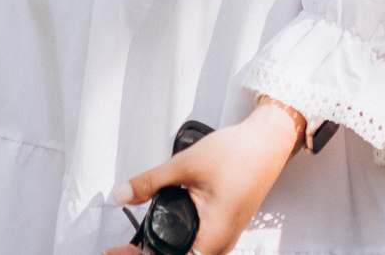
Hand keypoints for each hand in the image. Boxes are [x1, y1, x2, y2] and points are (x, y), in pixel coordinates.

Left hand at [107, 99, 299, 254]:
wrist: (270, 141)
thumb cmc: (241, 153)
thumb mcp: (187, 164)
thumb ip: (151, 181)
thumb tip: (123, 194)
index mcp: (212, 238)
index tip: (114, 251)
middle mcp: (220, 245)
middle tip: (119, 248)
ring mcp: (223, 239)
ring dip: (161, 253)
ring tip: (134, 244)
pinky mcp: (224, 229)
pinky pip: (197, 249)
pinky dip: (175, 246)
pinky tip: (160, 232)